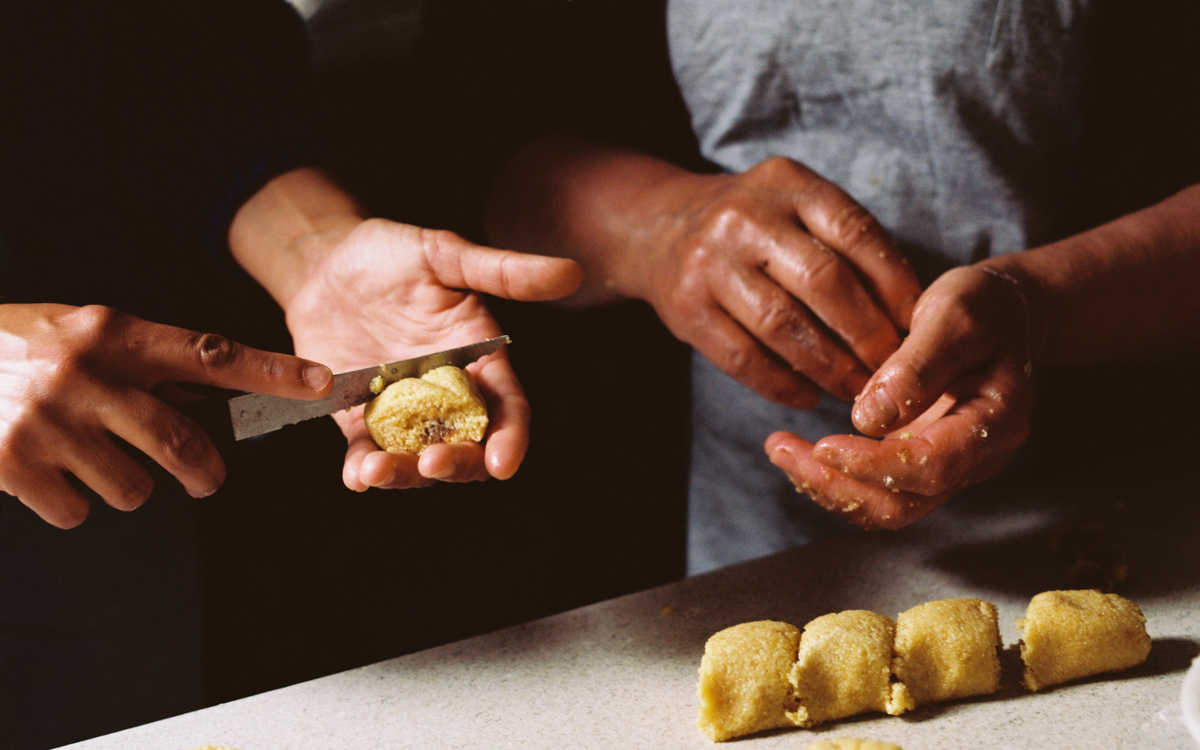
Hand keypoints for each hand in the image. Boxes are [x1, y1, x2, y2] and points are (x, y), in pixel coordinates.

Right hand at [0, 304, 332, 527]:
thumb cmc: (17, 347)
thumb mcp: (82, 333)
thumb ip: (141, 362)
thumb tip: (208, 399)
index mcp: (111, 333)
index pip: (208, 353)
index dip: (269, 372)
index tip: (319, 383)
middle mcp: (85, 374)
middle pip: (181, 443)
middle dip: (202, 471)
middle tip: (204, 478)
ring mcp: (48, 420)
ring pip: (132, 488)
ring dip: (123, 485)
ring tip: (89, 458)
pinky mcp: (13, 463)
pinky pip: (77, 511)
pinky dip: (70, 503)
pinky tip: (48, 473)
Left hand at [281, 217, 582, 490]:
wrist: (322, 263)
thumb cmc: (391, 254)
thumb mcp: (446, 255)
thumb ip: (505, 271)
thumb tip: (571, 272)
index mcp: (480, 361)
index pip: (508, 409)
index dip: (511, 438)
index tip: (502, 462)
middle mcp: (447, 395)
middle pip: (467, 446)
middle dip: (456, 464)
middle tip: (433, 462)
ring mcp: (404, 411)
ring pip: (417, 459)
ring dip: (404, 475)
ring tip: (377, 471)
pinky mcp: (360, 419)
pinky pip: (367, 453)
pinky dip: (363, 471)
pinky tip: (357, 475)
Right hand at [618, 157, 921, 407]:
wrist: (658, 227)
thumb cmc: (752, 226)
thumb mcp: (793, 203)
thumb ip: (843, 240)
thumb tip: (908, 311)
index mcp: (786, 183)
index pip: (854, 232)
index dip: (893, 283)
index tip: (916, 324)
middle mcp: (745, 217)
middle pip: (823, 281)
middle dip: (866, 333)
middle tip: (890, 367)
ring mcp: (710, 262)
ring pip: (783, 325)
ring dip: (828, 366)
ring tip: (855, 388)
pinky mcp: (686, 308)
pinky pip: (742, 357)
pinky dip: (781, 384)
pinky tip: (807, 396)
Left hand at [764, 264, 1037, 528]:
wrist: (1003, 313)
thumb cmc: (983, 307)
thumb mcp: (956, 314)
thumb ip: (918, 365)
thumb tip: (868, 418)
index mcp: (996, 422)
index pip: (933, 466)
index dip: (875, 464)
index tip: (823, 444)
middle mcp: (976, 458)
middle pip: (903, 503)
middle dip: (836, 484)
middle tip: (780, 448)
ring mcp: (949, 466)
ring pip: (886, 506)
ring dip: (827, 486)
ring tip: (780, 449)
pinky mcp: (921, 462)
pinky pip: (877, 490)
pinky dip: (835, 478)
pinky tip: (801, 452)